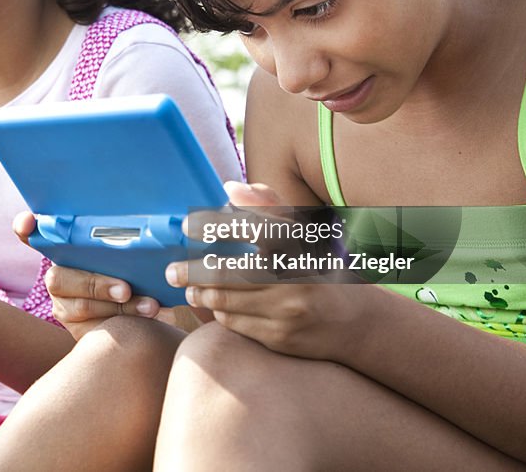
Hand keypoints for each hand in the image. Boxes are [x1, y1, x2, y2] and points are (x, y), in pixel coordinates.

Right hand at [16, 212, 194, 338]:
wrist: (154, 311)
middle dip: (95, 282)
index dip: (26, 228)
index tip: (29, 222)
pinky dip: (124, 320)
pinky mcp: (78, 328)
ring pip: (78, 305)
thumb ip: (131, 237)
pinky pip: (94, 327)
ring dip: (116, 306)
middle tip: (126, 288)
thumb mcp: (136, 250)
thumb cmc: (143, 270)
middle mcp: (59, 275)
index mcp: (67, 248)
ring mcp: (64, 304)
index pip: (33, 234)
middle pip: (58, 276)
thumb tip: (168, 219)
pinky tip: (152, 317)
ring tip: (150, 306)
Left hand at [167, 181, 378, 361]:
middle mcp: (294, 277)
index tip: (188, 227)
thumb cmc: (315, 268)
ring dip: (200, 294)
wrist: (353, 321)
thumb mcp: (300, 234)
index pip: (250, 227)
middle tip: (172, 271)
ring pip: (225, 301)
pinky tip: (214, 306)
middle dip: (192, 271)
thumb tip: (230, 187)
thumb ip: (266, 206)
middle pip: (226, 272)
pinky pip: (235, 323)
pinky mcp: (280, 338)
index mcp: (297, 245)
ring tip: (189, 289)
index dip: (214, 224)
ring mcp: (287, 311)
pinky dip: (219, 313)